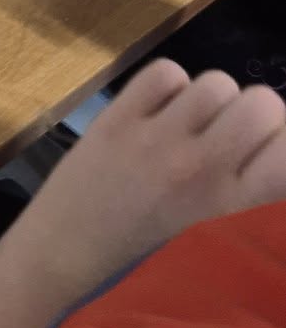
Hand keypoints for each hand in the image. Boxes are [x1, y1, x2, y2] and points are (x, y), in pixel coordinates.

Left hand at [19, 57, 285, 300]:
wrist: (63, 253)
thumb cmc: (149, 256)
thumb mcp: (216, 235)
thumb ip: (252, 197)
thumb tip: (271, 149)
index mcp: (230, 207)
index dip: (284, 140)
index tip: (269, 150)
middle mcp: (199, 168)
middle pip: (264, 102)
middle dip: (256, 114)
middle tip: (232, 136)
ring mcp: (155, 139)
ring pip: (217, 82)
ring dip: (211, 101)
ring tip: (191, 127)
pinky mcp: (116, 118)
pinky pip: (166, 72)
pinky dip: (168, 86)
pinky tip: (158, 113)